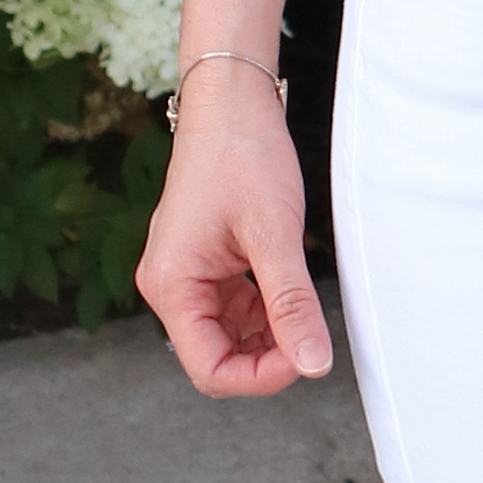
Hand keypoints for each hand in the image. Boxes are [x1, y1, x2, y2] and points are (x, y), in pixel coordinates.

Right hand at [135, 66, 334, 395]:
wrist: (231, 104)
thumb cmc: (242, 155)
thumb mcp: (275, 235)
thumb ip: (292, 304)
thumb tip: (314, 363)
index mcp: (172, 284)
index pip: (209, 368)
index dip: (259, 378)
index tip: (305, 359)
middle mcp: (169, 286)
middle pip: (216, 358)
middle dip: (265, 358)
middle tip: (310, 336)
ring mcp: (185, 277)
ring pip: (227, 337)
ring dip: (267, 336)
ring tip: (300, 305)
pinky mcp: (203, 266)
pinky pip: (232, 310)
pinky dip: (264, 312)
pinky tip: (287, 291)